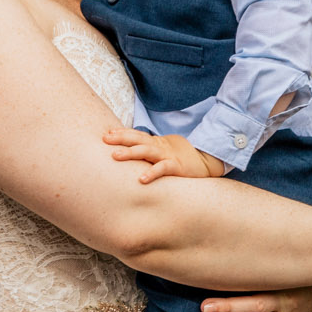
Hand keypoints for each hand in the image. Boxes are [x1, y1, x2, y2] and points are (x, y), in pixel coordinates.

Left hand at [103, 127, 226, 182]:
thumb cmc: (180, 157)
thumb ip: (147, 150)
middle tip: (104, 139)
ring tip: (115, 156)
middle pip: (137, 139)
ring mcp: (168, 156)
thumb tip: (128, 153)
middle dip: (120, 138)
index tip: (106, 133)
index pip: (136, 135)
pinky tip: (141, 179)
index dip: (122, 133)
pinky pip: (162, 169)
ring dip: (130, 152)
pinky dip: (152, 173)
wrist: (206, 161)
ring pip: (147, 151)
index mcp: (156, 143)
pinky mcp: (177, 166)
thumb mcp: (163, 150)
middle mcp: (159, 147)